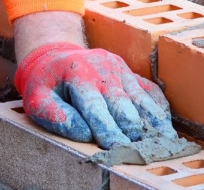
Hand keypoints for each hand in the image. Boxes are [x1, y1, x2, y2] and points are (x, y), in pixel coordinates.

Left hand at [13, 12, 175, 147]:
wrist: (56, 54)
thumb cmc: (47, 83)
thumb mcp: (37, 97)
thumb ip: (53, 115)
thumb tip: (82, 133)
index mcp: (78, 75)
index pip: (95, 107)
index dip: (107, 128)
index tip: (116, 147)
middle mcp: (104, 70)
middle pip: (123, 104)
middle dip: (131, 128)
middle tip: (140, 150)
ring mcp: (121, 70)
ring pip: (141, 98)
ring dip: (153, 121)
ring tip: (165, 142)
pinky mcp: (131, 74)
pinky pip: (150, 91)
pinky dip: (159, 109)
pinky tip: (166, 127)